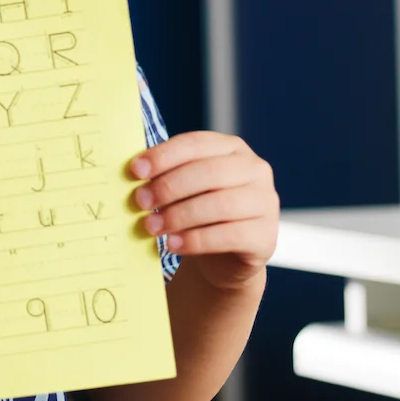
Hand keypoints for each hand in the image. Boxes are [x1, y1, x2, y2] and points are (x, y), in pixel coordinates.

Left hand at [130, 132, 278, 290]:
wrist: (224, 256)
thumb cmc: (197, 211)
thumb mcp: (184, 187)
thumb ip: (165, 174)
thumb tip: (132, 171)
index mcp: (231, 148)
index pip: (196, 144)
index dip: (164, 156)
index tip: (135, 170)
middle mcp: (254, 170)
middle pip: (208, 173)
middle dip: (168, 187)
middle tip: (139, 202)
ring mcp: (265, 202)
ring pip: (219, 204)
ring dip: (178, 216)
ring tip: (151, 227)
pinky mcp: (266, 236)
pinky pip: (229, 235)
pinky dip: (195, 240)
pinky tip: (172, 244)